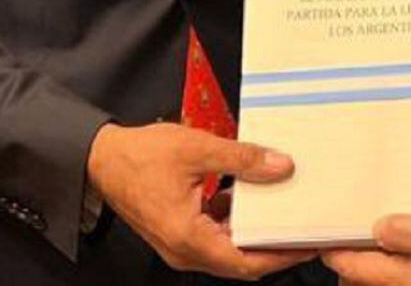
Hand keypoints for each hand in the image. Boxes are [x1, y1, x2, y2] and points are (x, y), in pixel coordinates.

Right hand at [85, 121, 312, 279]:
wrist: (102, 159)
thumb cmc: (139, 157)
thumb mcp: (198, 149)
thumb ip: (242, 160)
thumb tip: (280, 167)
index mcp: (188, 237)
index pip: (246, 262)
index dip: (281, 256)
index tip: (308, 244)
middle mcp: (183, 251)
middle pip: (240, 261)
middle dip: (273, 247)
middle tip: (303, 228)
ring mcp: (179, 246)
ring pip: (228, 250)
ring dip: (253, 234)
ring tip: (281, 211)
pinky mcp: (178, 234)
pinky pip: (214, 238)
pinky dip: (233, 224)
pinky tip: (244, 198)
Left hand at [323, 215, 410, 285]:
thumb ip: (404, 232)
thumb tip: (373, 229)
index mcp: (403, 280)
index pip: (349, 268)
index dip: (331, 246)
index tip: (321, 224)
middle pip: (364, 274)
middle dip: (353, 250)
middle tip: (349, 217)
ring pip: (388, 268)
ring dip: (380, 247)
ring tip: (383, 216)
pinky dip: (406, 246)